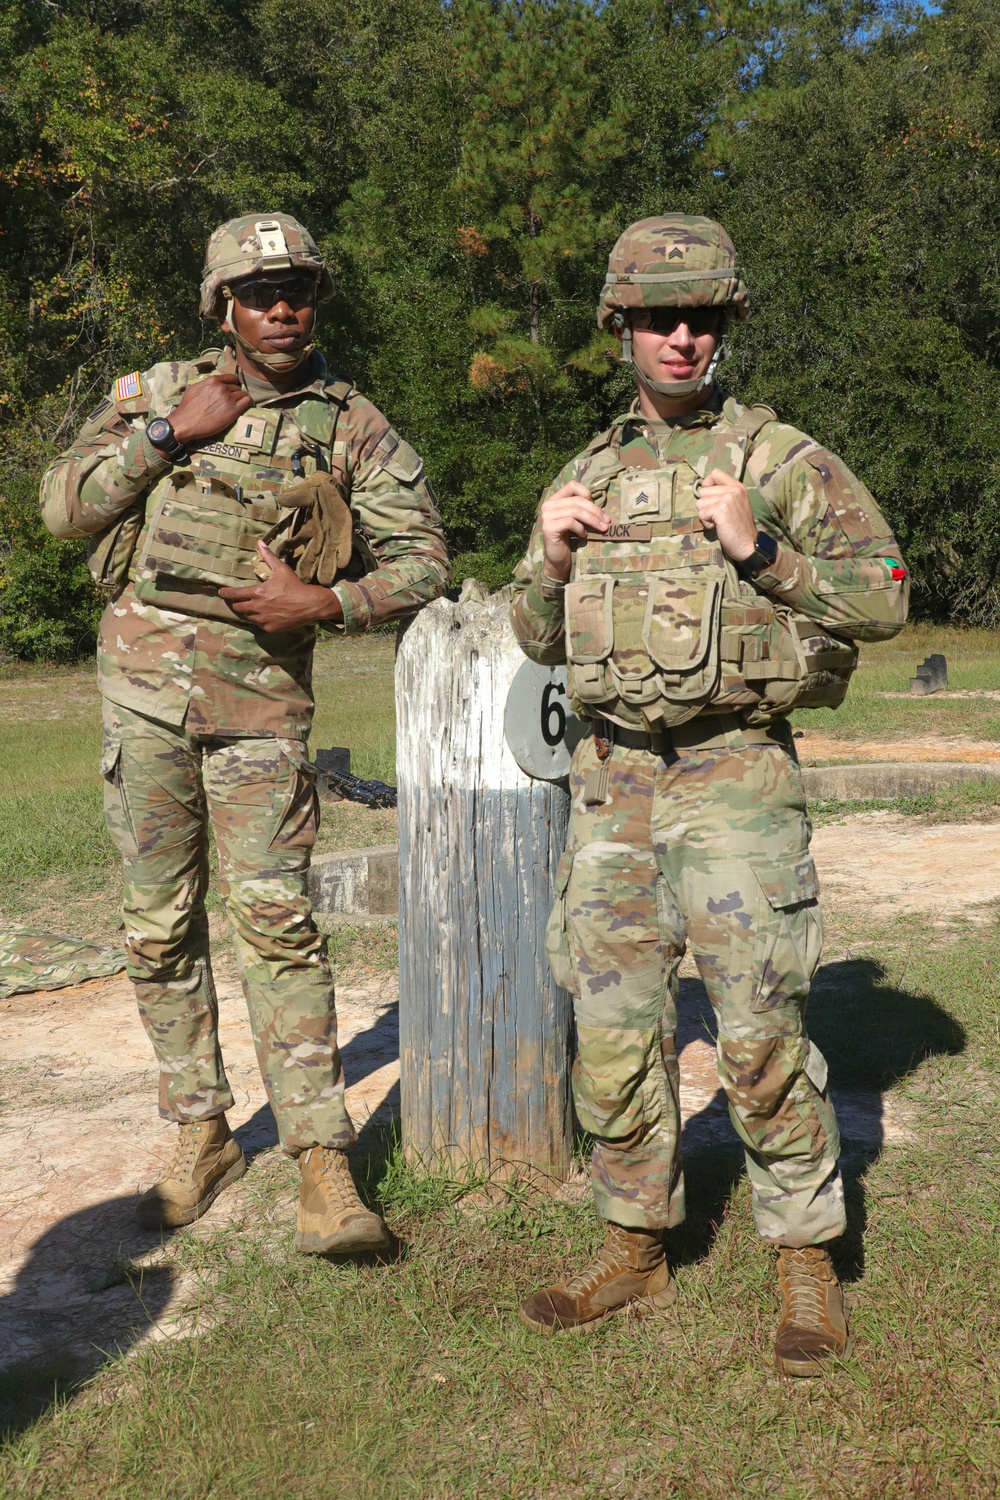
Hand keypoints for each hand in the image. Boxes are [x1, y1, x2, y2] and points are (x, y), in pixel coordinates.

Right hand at [169, 374, 251, 445]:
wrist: (185, 422)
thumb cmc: (187, 407)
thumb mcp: (194, 388)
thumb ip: (206, 384)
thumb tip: (213, 384)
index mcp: (213, 381)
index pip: (231, 378)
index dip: (232, 384)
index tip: (232, 389)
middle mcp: (222, 388)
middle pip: (237, 387)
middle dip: (235, 393)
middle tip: (231, 401)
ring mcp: (229, 399)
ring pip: (242, 394)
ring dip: (241, 399)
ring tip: (236, 405)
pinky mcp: (233, 411)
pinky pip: (247, 402)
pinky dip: (247, 403)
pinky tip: (244, 407)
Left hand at [219, 543, 343, 630]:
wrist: (309, 604)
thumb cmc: (294, 585)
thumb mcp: (281, 569)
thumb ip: (268, 556)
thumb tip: (260, 543)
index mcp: (257, 593)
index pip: (235, 594)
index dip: (226, 593)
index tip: (221, 592)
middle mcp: (257, 607)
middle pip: (238, 607)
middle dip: (237, 603)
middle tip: (239, 601)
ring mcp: (263, 619)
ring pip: (248, 617)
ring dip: (249, 612)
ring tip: (253, 607)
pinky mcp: (270, 628)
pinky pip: (260, 624)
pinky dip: (260, 620)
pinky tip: (265, 615)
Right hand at [538, 482, 608, 581]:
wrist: (558, 559)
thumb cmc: (570, 538)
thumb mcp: (577, 520)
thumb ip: (582, 509)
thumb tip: (601, 508)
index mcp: (555, 500)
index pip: (572, 485)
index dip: (587, 493)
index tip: (597, 508)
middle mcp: (548, 505)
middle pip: (577, 500)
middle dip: (595, 511)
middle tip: (607, 521)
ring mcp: (547, 516)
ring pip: (575, 511)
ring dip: (592, 520)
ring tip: (602, 529)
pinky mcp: (548, 527)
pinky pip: (570, 522)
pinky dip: (581, 528)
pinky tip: (584, 535)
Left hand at [695, 469, 757, 561]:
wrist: (748, 543)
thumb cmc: (739, 526)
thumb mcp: (736, 503)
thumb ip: (724, 493)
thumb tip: (703, 488)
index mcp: (738, 486)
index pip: (715, 473)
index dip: (708, 484)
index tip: (710, 497)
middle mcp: (733, 489)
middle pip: (703, 491)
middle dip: (706, 505)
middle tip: (718, 515)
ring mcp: (727, 498)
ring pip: (700, 503)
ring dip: (705, 515)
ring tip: (718, 521)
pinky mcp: (720, 510)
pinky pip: (701, 514)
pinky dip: (706, 523)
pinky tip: (718, 526)